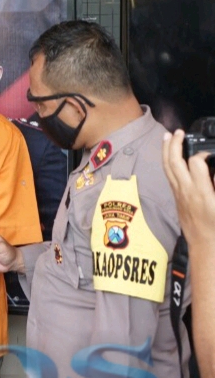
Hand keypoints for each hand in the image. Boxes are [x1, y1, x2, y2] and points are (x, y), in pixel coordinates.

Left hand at [162, 130, 214, 250]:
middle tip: (179, 131)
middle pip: (174, 162)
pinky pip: (168, 175)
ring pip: (167, 167)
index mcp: (202, 192)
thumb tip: (214, 170)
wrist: (205, 246)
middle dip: (174, 144)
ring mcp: (178, 193)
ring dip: (166, 150)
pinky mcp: (176, 197)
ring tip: (168, 136)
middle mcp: (186, 191)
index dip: (202, 153)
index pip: (196, 163)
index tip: (209, 151)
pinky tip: (169, 155)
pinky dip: (167, 162)